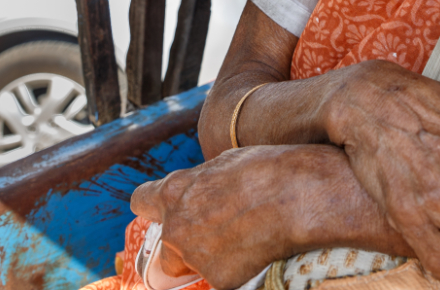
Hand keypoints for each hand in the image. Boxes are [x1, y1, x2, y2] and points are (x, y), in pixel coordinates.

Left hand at [131, 145, 317, 288]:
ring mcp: (195, 257)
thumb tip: (200, 191)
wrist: (298, 197)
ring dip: (207, 258)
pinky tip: (256, 250)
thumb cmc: (267, 170)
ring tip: (242, 240)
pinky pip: (220, 278)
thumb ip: (200, 183)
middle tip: (215, 233)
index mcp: (174, 192)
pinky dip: (234, 270)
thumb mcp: (224, 163)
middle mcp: (176, 228)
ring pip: (190, 266)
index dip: (154, 206)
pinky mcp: (219, 279)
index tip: (166, 211)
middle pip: (164, 247)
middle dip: (183, 244)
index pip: (140, 201)